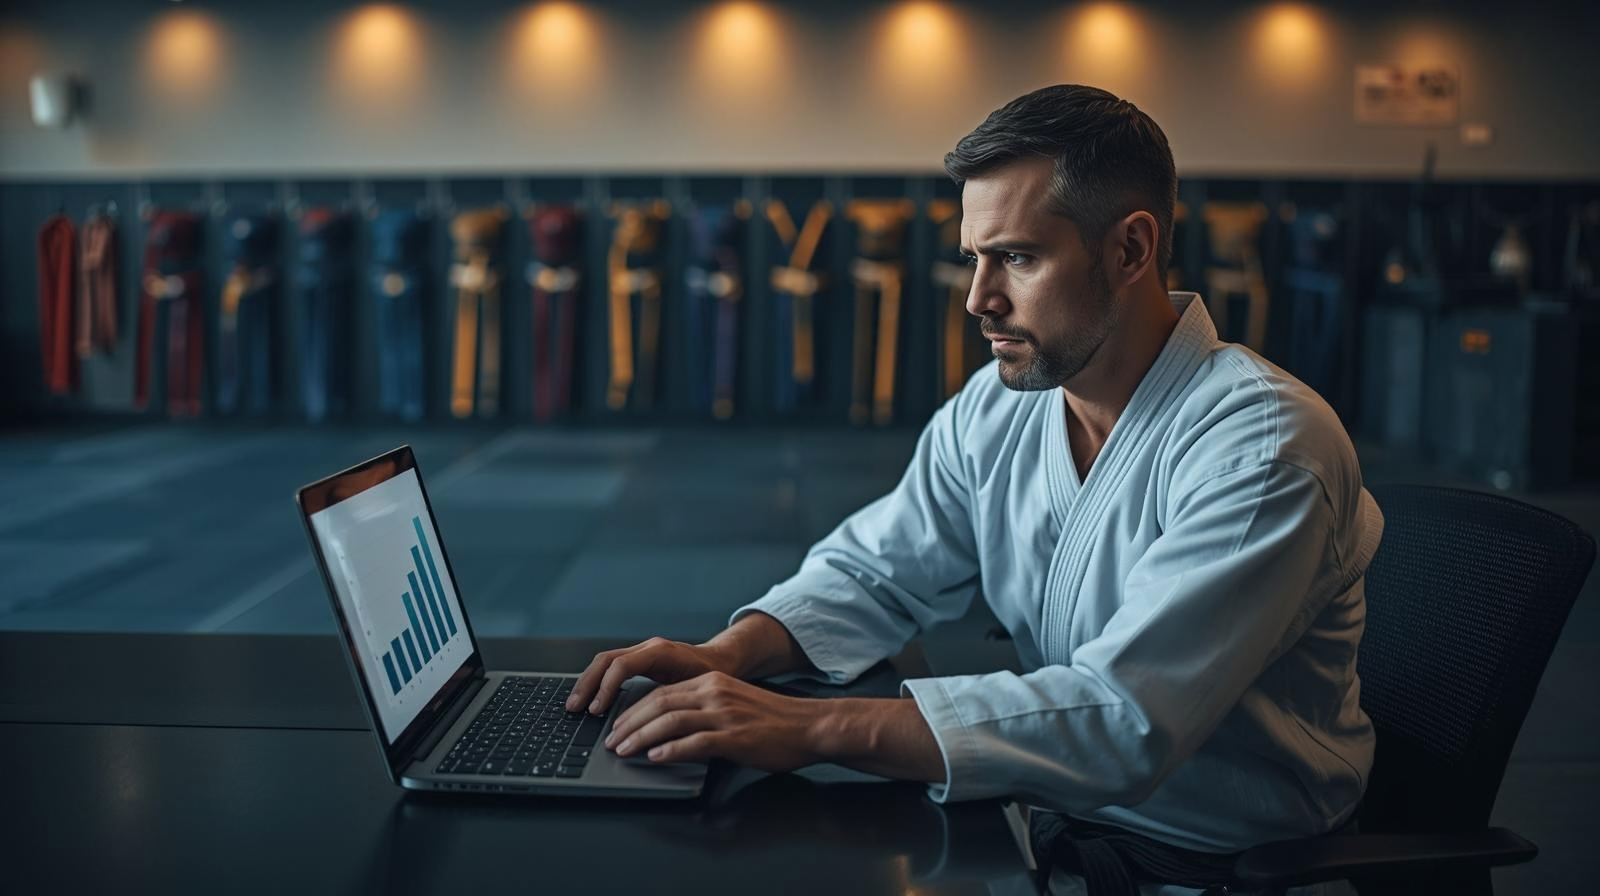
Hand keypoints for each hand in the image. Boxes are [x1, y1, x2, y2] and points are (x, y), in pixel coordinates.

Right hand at [566, 637, 734, 713]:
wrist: (725, 660)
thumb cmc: (716, 677)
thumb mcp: (698, 690)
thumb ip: (676, 702)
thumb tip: (655, 725)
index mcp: (661, 652)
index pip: (622, 665)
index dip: (606, 688)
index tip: (596, 710)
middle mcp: (649, 648)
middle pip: (606, 660)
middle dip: (587, 684)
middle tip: (574, 708)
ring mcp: (643, 652)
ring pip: (605, 661)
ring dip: (587, 683)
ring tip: (575, 704)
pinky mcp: (640, 660)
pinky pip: (611, 666)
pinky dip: (597, 681)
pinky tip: (590, 698)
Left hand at [604, 671, 824, 772]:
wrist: (810, 726)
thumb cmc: (775, 721)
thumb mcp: (734, 703)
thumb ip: (705, 709)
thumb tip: (673, 727)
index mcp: (712, 682)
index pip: (661, 693)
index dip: (634, 710)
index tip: (619, 725)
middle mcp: (714, 692)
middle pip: (659, 704)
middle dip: (630, 724)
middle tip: (613, 741)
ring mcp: (724, 714)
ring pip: (670, 721)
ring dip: (642, 738)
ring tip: (625, 751)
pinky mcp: (734, 736)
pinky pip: (694, 742)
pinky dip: (670, 750)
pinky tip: (655, 759)